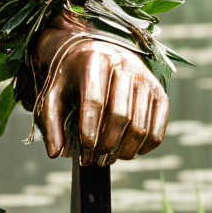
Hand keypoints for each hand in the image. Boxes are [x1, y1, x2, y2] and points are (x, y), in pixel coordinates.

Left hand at [30, 12, 168, 165]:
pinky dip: (144, 148)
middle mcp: (124, 65)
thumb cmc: (74, 76)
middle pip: (120, 116)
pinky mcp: (160, 93)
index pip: (94, 101)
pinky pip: (157, 130)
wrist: (99, 52)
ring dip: (124, 151)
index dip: (89, 131)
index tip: (83, 153)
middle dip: (106, 145)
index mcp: (95, 60)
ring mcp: (146, 79)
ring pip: (140, 127)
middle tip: (95, 160)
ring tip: (109, 158)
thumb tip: (54, 153)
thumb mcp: (55, 92)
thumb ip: (51, 121)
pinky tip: (128, 151)